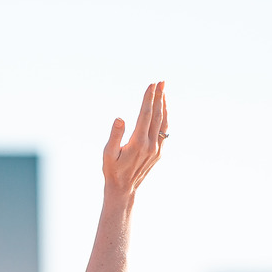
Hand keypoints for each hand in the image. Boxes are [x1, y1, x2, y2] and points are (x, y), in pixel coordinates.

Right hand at [103, 81, 168, 195]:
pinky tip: (162, 110)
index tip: (152, 85)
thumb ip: (115, 136)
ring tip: (164, 91)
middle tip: (161, 82)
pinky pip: (164, 130)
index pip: (145, 115)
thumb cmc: (112, 170)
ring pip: (163, 122)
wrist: (123, 189)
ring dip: (164, 105)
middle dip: (159, 97)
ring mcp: (157, 148)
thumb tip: (120, 118)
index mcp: (138, 143)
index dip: (149, 99)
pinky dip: (164, 117)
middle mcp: (151, 145)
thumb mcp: (108, 154)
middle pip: (157, 115)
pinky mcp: (159, 152)